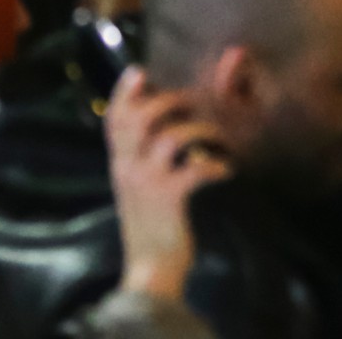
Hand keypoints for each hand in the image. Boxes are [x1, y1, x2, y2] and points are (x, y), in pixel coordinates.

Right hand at [103, 68, 231, 304]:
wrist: (150, 271)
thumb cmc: (151, 227)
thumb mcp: (138, 189)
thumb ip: (142, 161)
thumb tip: (160, 130)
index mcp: (120, 164)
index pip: (114, 120)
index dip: (125, 92)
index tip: (139, 70)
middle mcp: (127, 168)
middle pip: (140, 117)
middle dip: (170, 100)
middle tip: (195, 100)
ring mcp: (146, 183)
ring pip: (168, 136)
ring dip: (200, 128)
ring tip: (219, 135)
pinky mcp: (168, 198)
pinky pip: (194, 169)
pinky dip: (215, 165)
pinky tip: (226, 169)